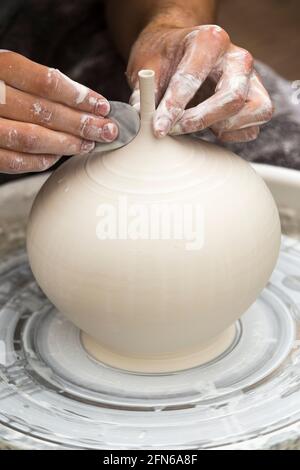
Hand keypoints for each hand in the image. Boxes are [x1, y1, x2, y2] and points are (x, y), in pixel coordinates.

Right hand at [0, 51, 117, 173]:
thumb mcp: (9, 73)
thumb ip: (38, 85)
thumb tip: (87, 105)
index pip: (45, 82)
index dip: (78, 96)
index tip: (102, 106)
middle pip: (43, 112)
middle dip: (81, 124)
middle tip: (106, 131)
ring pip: (30, 138)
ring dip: (65, 144)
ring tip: (88, 144)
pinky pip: (14, 162)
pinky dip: (40, 161)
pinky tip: (58, 157)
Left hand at [127, 24, 272, 141]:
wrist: (181, 52)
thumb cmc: (165, 58)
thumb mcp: (147, 66)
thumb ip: (144, 91)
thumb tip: (138, 119)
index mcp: (210, 40)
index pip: (192, 78)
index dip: (173, 107)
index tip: (158, 129)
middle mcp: (238, 58)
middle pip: (232, 97)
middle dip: (201, 120)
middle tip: (175, 130)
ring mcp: (253, 80)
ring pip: (253, 113)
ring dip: (221, 128)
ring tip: (195, 124)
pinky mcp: (257, 102)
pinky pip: (251, 130)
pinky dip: (231, 136)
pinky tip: (210, 128)